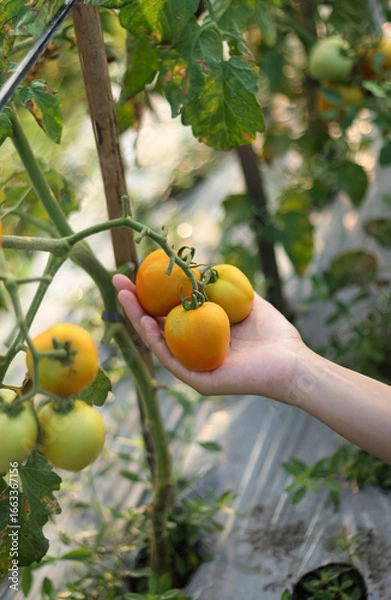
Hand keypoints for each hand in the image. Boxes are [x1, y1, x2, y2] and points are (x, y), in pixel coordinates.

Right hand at [112, 274, 303, 399]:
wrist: (292, 362)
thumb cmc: (274, 335)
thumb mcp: (246, 302)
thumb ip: (224, 287)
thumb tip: (203, 267)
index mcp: (201, 335)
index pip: (169, 312)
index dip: (151, 293)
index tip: (137, 272)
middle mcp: (193, 350)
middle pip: (156, 325)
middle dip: (135, 303)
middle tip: (118, 281)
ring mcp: (193, 366)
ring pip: (157, 342)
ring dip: (137, 319)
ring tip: (124, 296)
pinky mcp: (198, 380)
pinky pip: (171, 359)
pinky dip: (155, 341)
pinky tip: (145, 322)